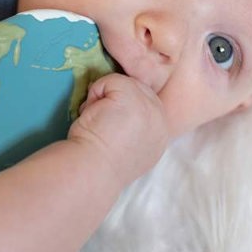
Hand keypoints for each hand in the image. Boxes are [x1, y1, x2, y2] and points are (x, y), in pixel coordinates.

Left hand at [68, 73, 169, 187]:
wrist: (92, 171)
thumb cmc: (100, 165)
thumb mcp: (129, 149)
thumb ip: (136, 129)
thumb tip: (121, 109)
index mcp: (160, 136)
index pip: (145, 105)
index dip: (123, 109)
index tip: (108, 127)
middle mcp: (161, 120)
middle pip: (137, 91)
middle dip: (115, 101)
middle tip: (100, 123)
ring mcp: (149, 105)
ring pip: (123, 84)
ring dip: (104, 98)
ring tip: (96, 120)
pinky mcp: (132, 94)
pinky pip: (110, 80)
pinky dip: (95, 93)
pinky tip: (91, 114)